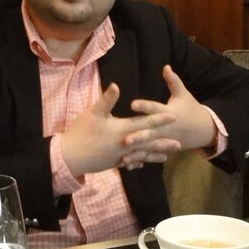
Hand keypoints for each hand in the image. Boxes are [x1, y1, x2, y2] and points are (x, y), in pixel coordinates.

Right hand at [59, 83, 180, 176]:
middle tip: (179, 143)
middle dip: (163, 142)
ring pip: (141, 155)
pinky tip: (145, 162)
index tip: (173, 117)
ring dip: (155, 154)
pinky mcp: (112, 162)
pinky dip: (139, 161)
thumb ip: (106, 100)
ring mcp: (119, 156)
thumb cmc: (80, 132)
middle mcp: (124, 145)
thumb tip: (116, 85)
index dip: (159, 119)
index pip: (144, 123)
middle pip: (148, 142)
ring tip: (168, 156)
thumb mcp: (92, 113)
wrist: (69, 156)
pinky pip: (130, 162)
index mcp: (121, 130)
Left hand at [128, 65, 217, 150]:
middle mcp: (166, 128)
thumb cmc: (191, 108)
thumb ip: (173, 81)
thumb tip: (166, 66)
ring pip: (150, 147)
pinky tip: (127, 163)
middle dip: (139, 136)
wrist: (204, 129)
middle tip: (126, 139)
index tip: (132, 104)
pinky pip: (151, 155)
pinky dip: (140, 159)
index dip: (145, 106)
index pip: (156, 109)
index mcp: (169, 112)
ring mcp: (166, 140)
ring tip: (124, 154)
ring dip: (138, 151)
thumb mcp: (183, 94)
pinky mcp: (164, 148)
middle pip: (151, 132)